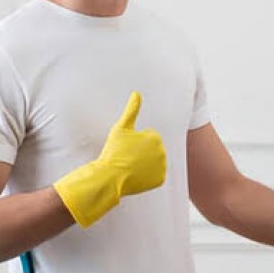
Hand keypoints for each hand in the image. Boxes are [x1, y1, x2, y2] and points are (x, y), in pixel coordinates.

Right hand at [53, 92, 166, 227]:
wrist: (110, 176)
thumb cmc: (114, 151)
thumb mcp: (121, 127)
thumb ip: (131, 109)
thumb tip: (136, 93)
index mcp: (155, 137)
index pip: (148, 137)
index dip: (136, 142)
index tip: (127, 147)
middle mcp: (163, 151)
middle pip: (152, 149)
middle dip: (142, 152)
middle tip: (128, 157)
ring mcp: (162, 166)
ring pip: (154, 162)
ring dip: (145, 163)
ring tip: (131, 166)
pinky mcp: (160, 179)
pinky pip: (155, 175)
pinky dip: (148, 176)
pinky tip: (137, 175)